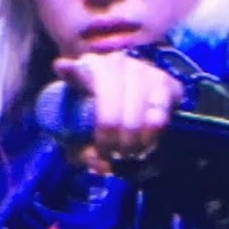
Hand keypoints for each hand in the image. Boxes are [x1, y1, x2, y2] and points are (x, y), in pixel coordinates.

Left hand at [52, 51, 183, 173]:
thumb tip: (101, 166)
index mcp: (85, 70)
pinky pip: (159, 114)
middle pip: (110, 107)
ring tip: (128, 153)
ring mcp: (141, 68)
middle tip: (112, 155)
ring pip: (136, 111)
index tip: (63, 68)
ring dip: (131, 141)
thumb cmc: (100, 120)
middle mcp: (113, 62)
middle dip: (110, 140)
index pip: (76, 71)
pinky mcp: (165, 81)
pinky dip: (152, 135)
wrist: (133, 105)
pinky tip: (145, 143)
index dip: (71, 71)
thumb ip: (84, 152)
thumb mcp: (85, 137)